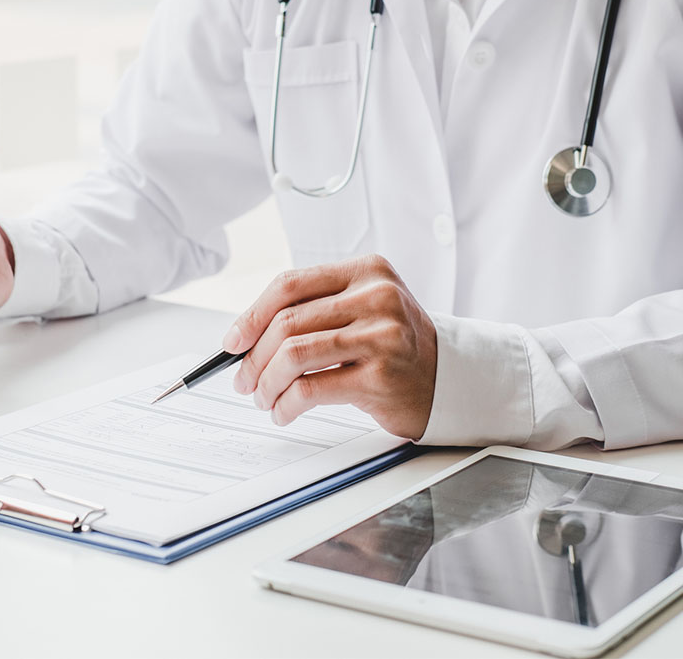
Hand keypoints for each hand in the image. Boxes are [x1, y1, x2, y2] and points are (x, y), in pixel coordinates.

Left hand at [226, 255, 437, 438]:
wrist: (449, 378)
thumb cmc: (395, 344)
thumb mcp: (362, 308)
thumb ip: (313, 311)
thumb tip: (246, 337)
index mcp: (366, 271)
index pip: (290, 284)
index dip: (252, 314)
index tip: (233, 340)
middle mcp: (376, 297)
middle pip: (286, 322)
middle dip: (253, 357)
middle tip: (243, 379)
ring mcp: (381, 336)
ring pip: (293, 355)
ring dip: (267, 383)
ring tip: (264, 397)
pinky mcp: (381, 376)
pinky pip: (311, 388)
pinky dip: (287, 404)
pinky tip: (284, 411)